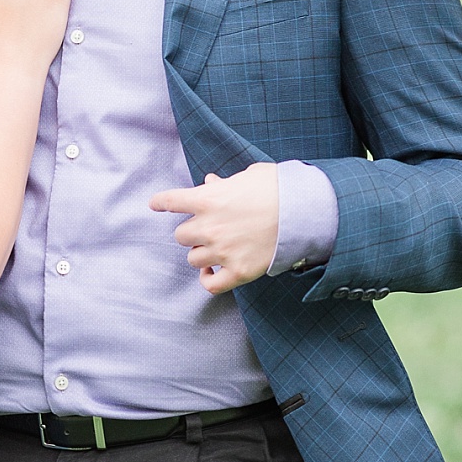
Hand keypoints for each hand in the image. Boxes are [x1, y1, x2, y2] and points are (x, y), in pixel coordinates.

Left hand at [150, 164, 280, 294]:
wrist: (306, 212)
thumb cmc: (280, 189)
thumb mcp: (248, 176)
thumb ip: (224, 183)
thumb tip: (210, 182)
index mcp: (207, 199)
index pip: (170, 201)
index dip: (161, 202)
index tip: (155, 204)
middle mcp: (208, 226)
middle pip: (181, 236)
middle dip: (193, 233)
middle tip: (210, 229)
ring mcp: (222, 251)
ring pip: (193, 259)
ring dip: (202, 254)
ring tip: (217, 250)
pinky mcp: (239, 271)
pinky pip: (210, 284)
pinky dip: (209, 280)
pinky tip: (213, 273)